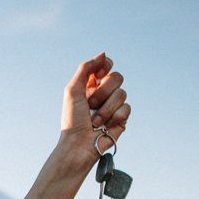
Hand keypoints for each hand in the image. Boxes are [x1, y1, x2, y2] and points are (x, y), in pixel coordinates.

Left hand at [59, 52, 129, 168]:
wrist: (79, 144)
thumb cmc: (72, 119)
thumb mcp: (73, 90)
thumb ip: (86, 68)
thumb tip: (104, 54)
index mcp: (91, 85)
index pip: (106, 66)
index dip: (105, 67)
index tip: (98, 75)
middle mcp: (104, 93)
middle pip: (117, 77)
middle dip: (103, 91)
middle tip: (91, 103)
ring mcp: (114, 105)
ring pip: (122, 93)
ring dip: (105, 108)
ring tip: (95, 121)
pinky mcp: (122, 118)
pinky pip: (126, 108)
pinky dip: (114, 117)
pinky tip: (105, 126)